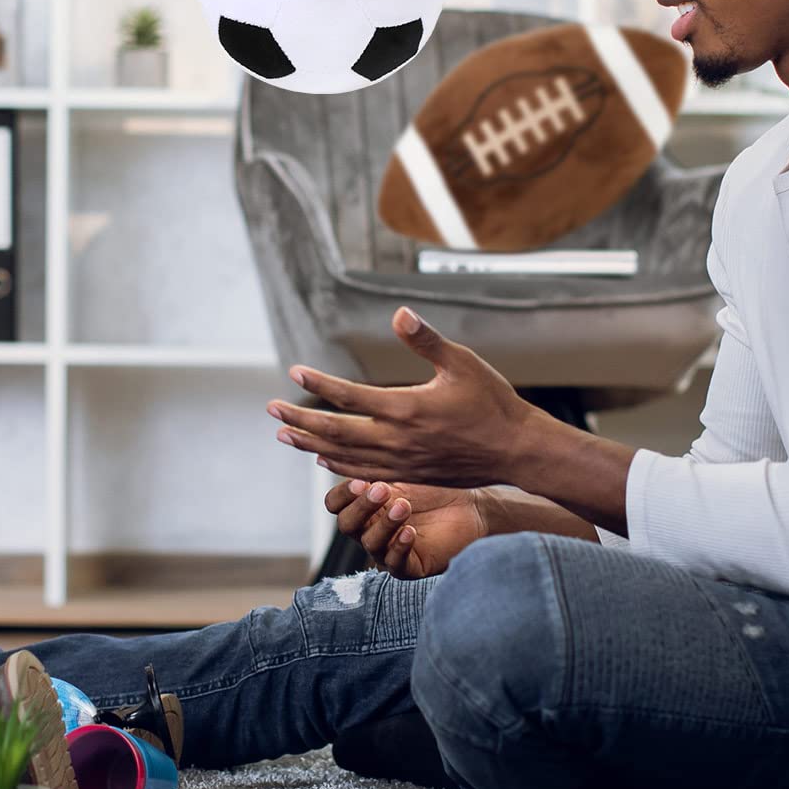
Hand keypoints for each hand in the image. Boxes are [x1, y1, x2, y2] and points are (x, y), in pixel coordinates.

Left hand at [267, 306, 542, 488]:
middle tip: (271, 410)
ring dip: (311, 445)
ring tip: (284, 436)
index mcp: (406, 409)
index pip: (348, 397)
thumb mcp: (462, 363)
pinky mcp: (409, 475)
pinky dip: (338, 466)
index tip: (294, 372)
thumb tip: (399, 312)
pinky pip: (364, 473)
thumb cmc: (492, 402)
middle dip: (299, 420)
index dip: (318, 385)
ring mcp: (401, 462)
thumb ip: (426, 340)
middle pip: (335, 432)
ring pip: (344, 457)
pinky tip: (323, 459)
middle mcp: (397, 440)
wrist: (517, 451)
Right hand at [325, 477, 490, 579]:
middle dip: (361, 507)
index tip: (359, 481)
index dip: (342, 495)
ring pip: (370, 543)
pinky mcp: (409, 567)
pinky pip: (395, 563)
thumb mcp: (402, 471)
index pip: (335, 504)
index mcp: (364, 504)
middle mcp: (371, 528)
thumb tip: (330, 452)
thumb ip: (371, 465)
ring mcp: (388, 549)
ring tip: (404, 506)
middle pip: (346, 525)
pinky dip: (399, 547)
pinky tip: (410, 531)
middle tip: (381, 490)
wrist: (471, 506)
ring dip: (385, 524)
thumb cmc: (435, 487)